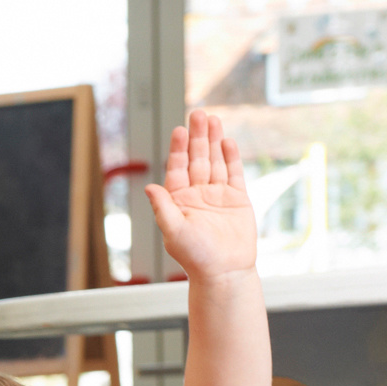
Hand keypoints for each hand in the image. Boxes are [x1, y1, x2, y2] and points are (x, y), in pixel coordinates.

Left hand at [148, 109, 255, 283]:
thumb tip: (149, 187)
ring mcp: (217, 195)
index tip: (178, 129)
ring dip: (213, 141)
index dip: (178, 149)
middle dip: (197, 137)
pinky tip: (227, 142)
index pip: (177, 168)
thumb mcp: (174, 232)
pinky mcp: (237, 199)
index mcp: (179, 201)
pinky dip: (230, 157)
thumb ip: (163, 208)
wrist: (224, 271)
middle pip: (197, 159)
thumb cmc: (195, 257)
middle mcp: (197, 195)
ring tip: (213, 119)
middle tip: (198, 114)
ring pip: (215, 161)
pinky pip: (233, 173)